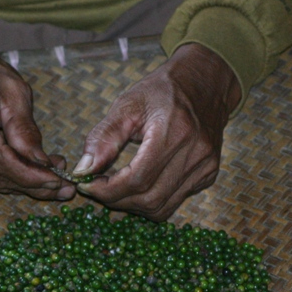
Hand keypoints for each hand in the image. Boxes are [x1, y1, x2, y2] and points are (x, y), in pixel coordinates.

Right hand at [0, 36, 74, 200]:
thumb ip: (25, 129)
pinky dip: (6, 178)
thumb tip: (42, 163)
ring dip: (22, 184)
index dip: (28, 175)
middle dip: (31, 183)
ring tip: (51, 178)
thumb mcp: (13, 90)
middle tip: (62, 185)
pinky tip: (26, 173)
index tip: (56, 181)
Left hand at [72, 44, 240, 220]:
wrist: (205, 83)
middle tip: (97, 188)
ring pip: (161, 208)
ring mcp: (205, 168)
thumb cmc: (162, 91)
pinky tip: (137, 184)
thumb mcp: (128, 104)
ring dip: (132, 205)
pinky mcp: (208, 175)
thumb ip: (103, 137)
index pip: (137, 179)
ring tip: (114, 188)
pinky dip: (150, 200)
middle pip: (149, 199)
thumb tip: (83, 170)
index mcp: (175, 132)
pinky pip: (173, 201)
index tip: (86, 185)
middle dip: (116, 200)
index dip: (107, 190)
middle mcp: (195, 154)